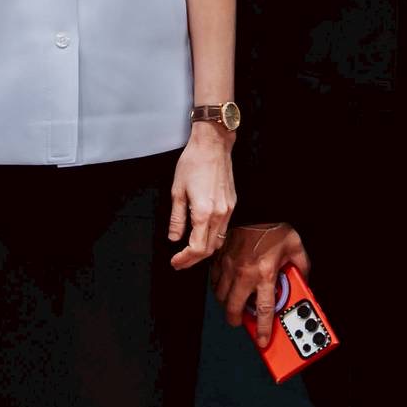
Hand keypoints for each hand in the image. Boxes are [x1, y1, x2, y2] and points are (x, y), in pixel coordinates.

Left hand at [168, 123, 235, 269]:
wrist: (213, 145)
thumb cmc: (193, 163)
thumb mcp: (177, 191)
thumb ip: (177, 218)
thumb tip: (174, 238)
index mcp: (203, 212)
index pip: (197, 248)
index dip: (185, 259)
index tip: (175, 262)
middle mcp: (219, 214)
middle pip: (209, 249)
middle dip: (193, 259)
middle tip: (180, 262)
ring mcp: (228, 210)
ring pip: (218, 240)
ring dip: (204, 250)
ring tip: (189, 252)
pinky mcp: (232, 204)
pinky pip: (224, 229)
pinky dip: (213, 238)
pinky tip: (202, 236)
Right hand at [212, 223, 309, 342]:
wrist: (255, 206)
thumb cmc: (274, 225)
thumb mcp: (296, 247)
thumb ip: (301, 268)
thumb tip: (302, 281)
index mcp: (265, 273)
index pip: (264, 310)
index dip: (263, 329)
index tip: (263, 340)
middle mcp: (245, 273)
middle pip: (235, 308)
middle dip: (236, 320)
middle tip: (241, 322)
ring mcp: (229, 266)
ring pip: (221, 296)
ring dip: (227, 304)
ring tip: (234, 304)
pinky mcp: (220, 258)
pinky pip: (214, 280)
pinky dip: (218, 287)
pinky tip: (226, 286)